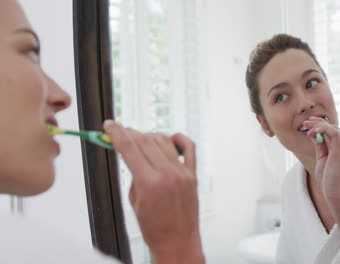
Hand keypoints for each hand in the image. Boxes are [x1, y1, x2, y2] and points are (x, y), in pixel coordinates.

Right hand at [103, 120, 204, 263]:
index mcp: (150, 182)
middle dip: (130, 133)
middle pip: (145, 140)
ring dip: (149, 135)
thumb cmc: (156, 229)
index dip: (117, 133)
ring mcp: (183, 173)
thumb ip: (134, 175)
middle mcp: (168, 174)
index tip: (110, 126)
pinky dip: (179, 139)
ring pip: (164, 140)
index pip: (129, 147)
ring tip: (140, 138)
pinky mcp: (193, 175)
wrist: (178, 242)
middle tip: (121, 132)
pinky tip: (170, 137)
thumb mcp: (135, 201)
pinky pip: (189, 148)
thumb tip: (131, 155)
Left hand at [302, 117, 339, 202]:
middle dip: (318, 123)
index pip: (333, 132)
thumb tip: (313, 134)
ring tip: (306, 126)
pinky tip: (313, 131)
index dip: (322, 125)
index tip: (309, 124)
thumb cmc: (328, 180)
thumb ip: (320, 145)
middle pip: (333, 128)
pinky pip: (333, 133)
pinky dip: (323, 129)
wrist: (335, 193)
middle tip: (305, 123)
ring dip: (318, 125)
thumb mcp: (322, 159)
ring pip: (332, 129)